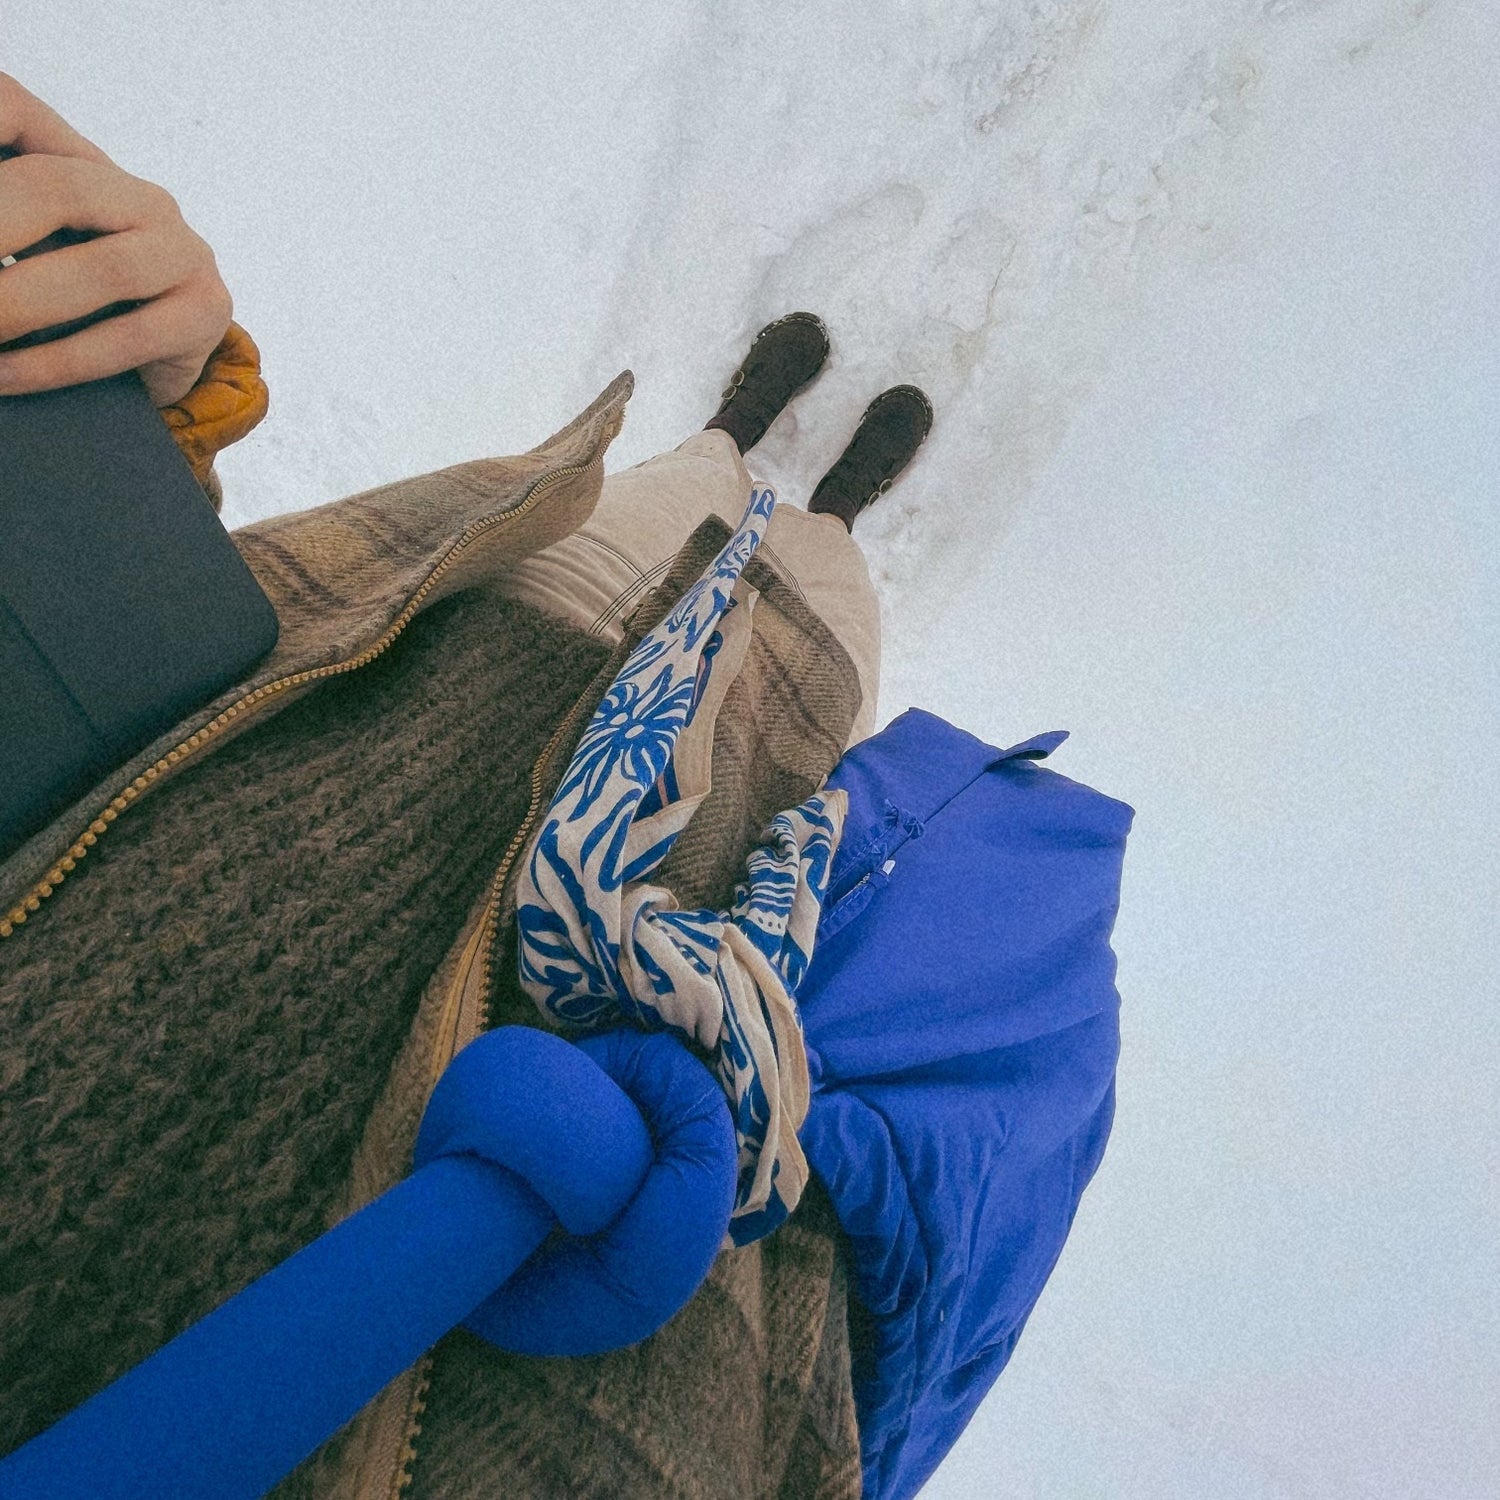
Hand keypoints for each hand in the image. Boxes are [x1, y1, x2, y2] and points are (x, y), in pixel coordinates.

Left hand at [0, 74, 232, 405]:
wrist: (148, 374)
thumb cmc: (70, 312)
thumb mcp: (27, 248)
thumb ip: (9, 213)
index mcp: (85, 164)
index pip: (15, 110)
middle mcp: (143, 199)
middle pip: (54, 189)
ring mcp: (184, 253)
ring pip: (102, 269)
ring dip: (20, 306)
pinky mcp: (206, 311)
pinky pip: (131, 337)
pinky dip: (59, 363)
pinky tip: (7, 377)